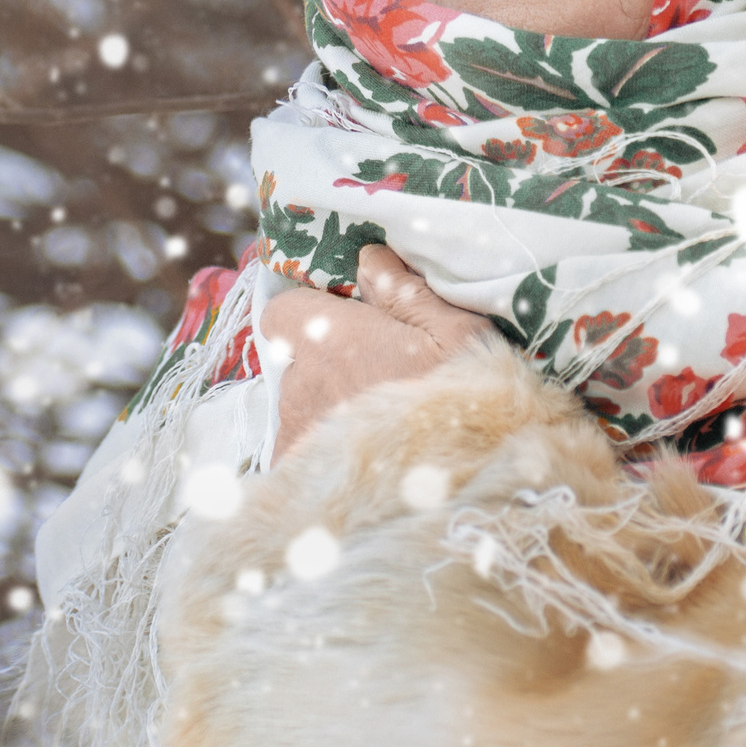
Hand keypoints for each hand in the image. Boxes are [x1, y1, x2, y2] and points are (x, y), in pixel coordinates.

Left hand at [258, 245, 495, 455]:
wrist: (460, 489)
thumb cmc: (462, 404)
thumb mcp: (455, 334)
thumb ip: (404, 290)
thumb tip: (368, 257)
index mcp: (329, 338)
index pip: (283, 311)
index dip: (311, 312)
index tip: (349, 324)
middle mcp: (300, 383)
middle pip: (295, 359)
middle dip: (327, 361)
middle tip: (378, 375)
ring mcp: (295, 433)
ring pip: (300, 403)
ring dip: (327, 404)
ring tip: (379, 421)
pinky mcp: (295, 476)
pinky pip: (299, 449)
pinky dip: (323, 450)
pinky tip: (364, 458)